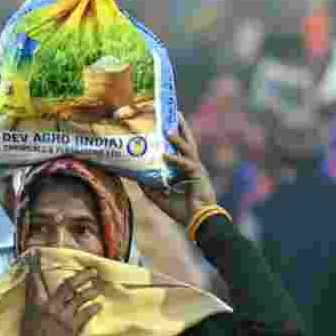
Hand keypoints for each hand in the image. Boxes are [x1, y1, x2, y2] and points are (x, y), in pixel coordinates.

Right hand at [20, 251, 104, 335]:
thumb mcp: (27, 317)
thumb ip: (32, 303)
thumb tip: (35, 291)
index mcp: (37, 303)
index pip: (36, 280)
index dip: (36, 266)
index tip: (37, 254)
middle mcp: (51, 306)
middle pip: (67, 285)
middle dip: (81, 276)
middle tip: (92, 270)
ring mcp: (62, 316)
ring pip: (80, 298)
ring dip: (90, 291)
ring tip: (98, 287)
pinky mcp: (71, 327)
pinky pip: (85, 314)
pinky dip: (92, 309)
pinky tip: (99, 306)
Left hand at [140, 113, 217, 227]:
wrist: (199, 223)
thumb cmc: (184, 211)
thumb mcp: (161, 197)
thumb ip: (150, 187)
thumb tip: (136, 178)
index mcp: (186, 170)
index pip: (180, 149)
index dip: (175, 137)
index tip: (167, 124)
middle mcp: (192, 167)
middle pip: (187, 142)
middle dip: (181, 127)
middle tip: (174, 113)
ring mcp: (197, 170)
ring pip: (187, 149)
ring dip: (177, 139)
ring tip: (167, 128)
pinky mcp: (198, 176)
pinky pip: (185, 164)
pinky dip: (174, 159)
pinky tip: (164, 154)